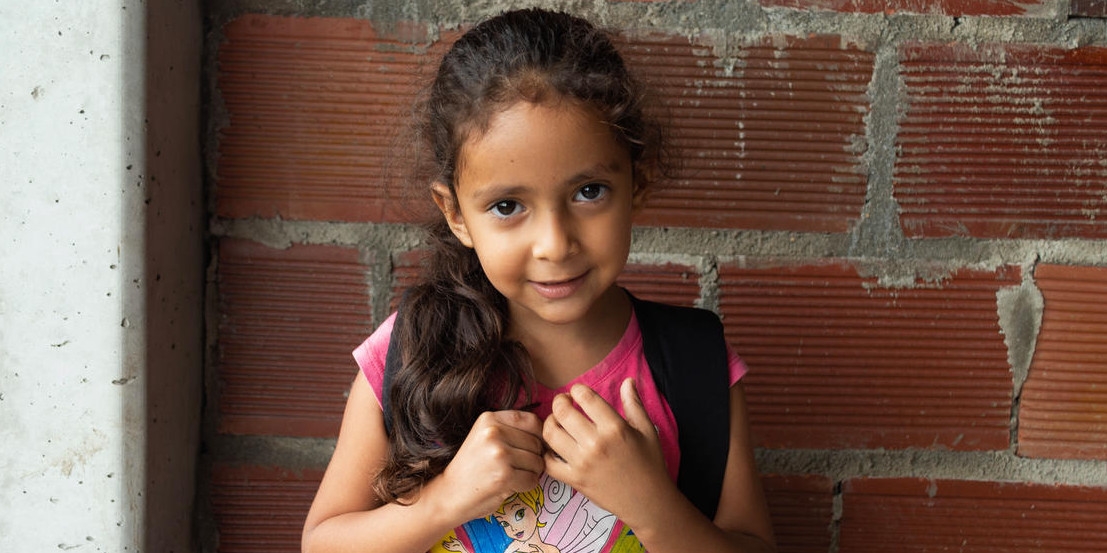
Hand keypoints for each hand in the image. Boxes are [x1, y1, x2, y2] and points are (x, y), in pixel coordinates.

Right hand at [432, 410, 545, 522]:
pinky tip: (510, 486)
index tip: (529, 448)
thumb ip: (510, 429)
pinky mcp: (504, 476)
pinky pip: (532, 479)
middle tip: (517, 467)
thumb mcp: (484, 436)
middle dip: (533, 457)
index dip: (537, 436)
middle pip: (537, 442)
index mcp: (489, 418)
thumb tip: (548, 430)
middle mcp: (493, 432)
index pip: (532, 420)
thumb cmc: (472, 467)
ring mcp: (499, 454)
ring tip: (512, 476)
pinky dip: (526, 486)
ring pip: (538, 462)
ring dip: (531, 473)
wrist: (449, 493)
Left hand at [541, 378, 670, 520]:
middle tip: (564, 402)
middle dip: (559, 401)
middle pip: (562, 412)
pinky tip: (555, 447)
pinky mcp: (574, 480)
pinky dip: (546, 452)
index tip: (578, 392)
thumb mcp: (647, 430)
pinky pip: (548, 463)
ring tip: (558, 422)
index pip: (586, 397)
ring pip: (551, 434)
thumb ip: (634, 404)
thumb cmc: (650, 464)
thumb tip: (628, 380)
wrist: (647, 501)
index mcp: (615, 428)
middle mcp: (596, 444)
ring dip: (550, 423)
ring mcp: (582, 463)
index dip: (577, 390)